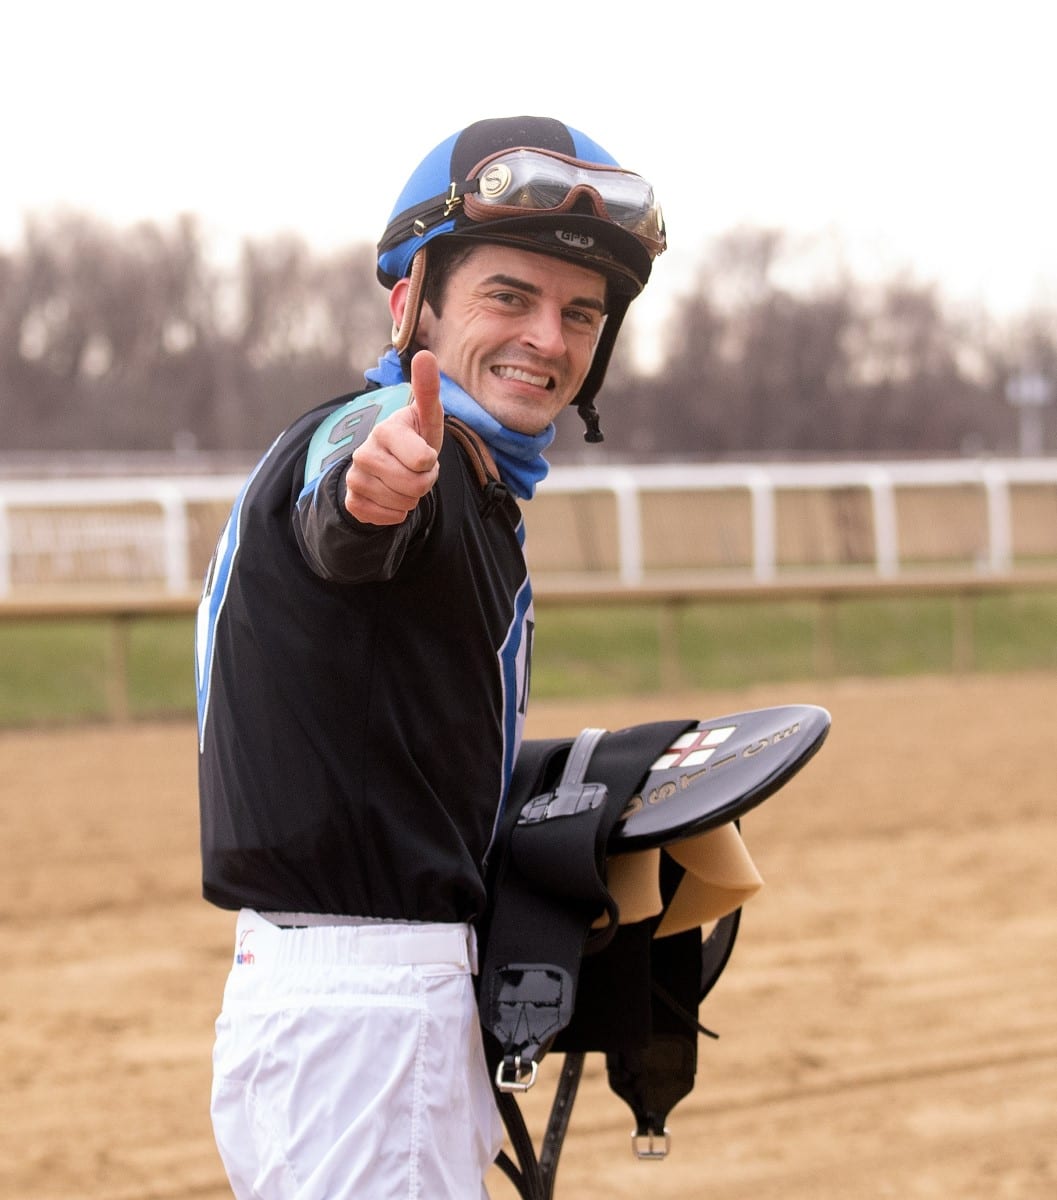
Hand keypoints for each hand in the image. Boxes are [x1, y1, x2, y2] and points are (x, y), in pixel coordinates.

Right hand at [344, 351, 443, 525]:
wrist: (386, 467)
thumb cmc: (413, 440)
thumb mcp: (426, 418)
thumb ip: (428, 390)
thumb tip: (426, 355)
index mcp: (385, 430)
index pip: (424, 461)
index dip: (431, 463)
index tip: (424, 453)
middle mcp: (364, 453)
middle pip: (416, 486)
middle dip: (424, 483)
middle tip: (416, 470)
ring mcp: (355, 478)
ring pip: (404, 504)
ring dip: (412, 498)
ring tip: (403, 480)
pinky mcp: (352, 502)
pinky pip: (389, 519)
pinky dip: (397, 513)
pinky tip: (390, 496)